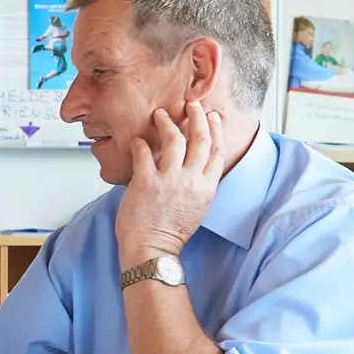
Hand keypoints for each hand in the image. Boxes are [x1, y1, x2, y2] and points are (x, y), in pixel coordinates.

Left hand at [115, 102, 223, 264]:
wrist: (153, 248)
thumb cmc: (170, 232)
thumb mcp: (196, 207)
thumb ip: (197, 184)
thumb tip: (192, 166)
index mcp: (207, 187)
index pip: (217, 151)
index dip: (216, 129)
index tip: (212, 116)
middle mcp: (192, 180)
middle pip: (200, 137)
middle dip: (196, 116)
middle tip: (190, 104)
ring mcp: (169, 179)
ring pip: (174, 138)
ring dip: (167, 122)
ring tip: (160, 114)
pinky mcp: (146, 181)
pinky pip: (144, 151)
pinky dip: (139, 143)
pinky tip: (136, 141)